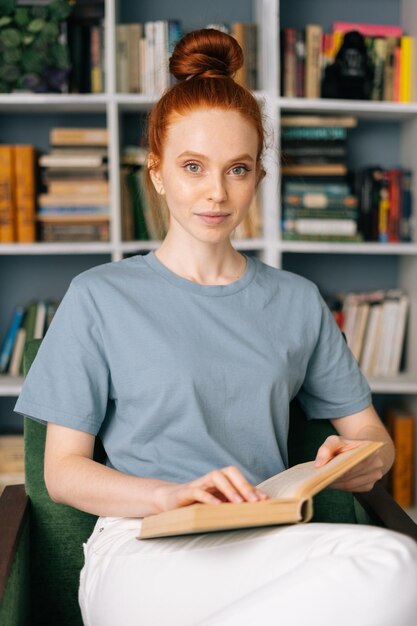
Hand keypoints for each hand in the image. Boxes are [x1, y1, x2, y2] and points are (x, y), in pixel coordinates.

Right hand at [153, 466, 268, 512]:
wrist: (170, 501)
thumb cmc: (197, 502)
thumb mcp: (216, 503)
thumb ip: (233, 502)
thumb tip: (256, 507)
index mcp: (220, 480)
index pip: (238, 477)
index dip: (251, 486)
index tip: (264, 500)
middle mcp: (211, 478)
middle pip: (229, 472)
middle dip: (243, 485)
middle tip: (254, 501)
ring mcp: (199, 483)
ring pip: (216, 477)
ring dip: (229, 489)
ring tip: (239, 503)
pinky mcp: (186, 492)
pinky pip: (198, 490)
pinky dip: (208, 497)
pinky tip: (217, 506)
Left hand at [314, 435, 383, 491]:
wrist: (360, 450)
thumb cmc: (346, 445)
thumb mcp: (335, 441)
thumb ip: (326, 449)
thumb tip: (318, 464)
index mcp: (370, 448)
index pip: (352, 462)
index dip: (337, 468)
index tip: (322, 472)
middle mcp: (376, 463)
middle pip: (351, 475)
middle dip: (333, 477)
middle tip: (318, 478)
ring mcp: (375, 476)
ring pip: (351, 484)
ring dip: (336, 484)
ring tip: (322, 481)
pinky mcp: (369, 485)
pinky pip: (353, 489)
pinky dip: (341, 487)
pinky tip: (332, 483)